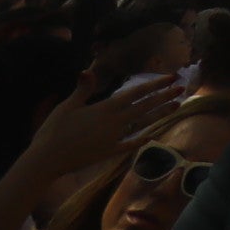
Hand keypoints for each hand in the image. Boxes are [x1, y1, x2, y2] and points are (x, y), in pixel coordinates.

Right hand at [15, 71, 184, 187]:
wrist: (47, 159)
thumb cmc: (53, 130)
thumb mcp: (67, 106)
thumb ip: (82, 89)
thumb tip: (88, 70)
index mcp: (105, 107)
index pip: (136, 93)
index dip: (155, 84)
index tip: (171, 77)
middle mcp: (114, 121)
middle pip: (145, 106)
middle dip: (165, 96)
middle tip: (182, 87)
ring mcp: (113, 137)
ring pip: (142, 123)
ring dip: (160, 114)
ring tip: (177, 106)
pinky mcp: (109, 152)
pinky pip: (130, 144)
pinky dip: (141, 138)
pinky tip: (152, 135)